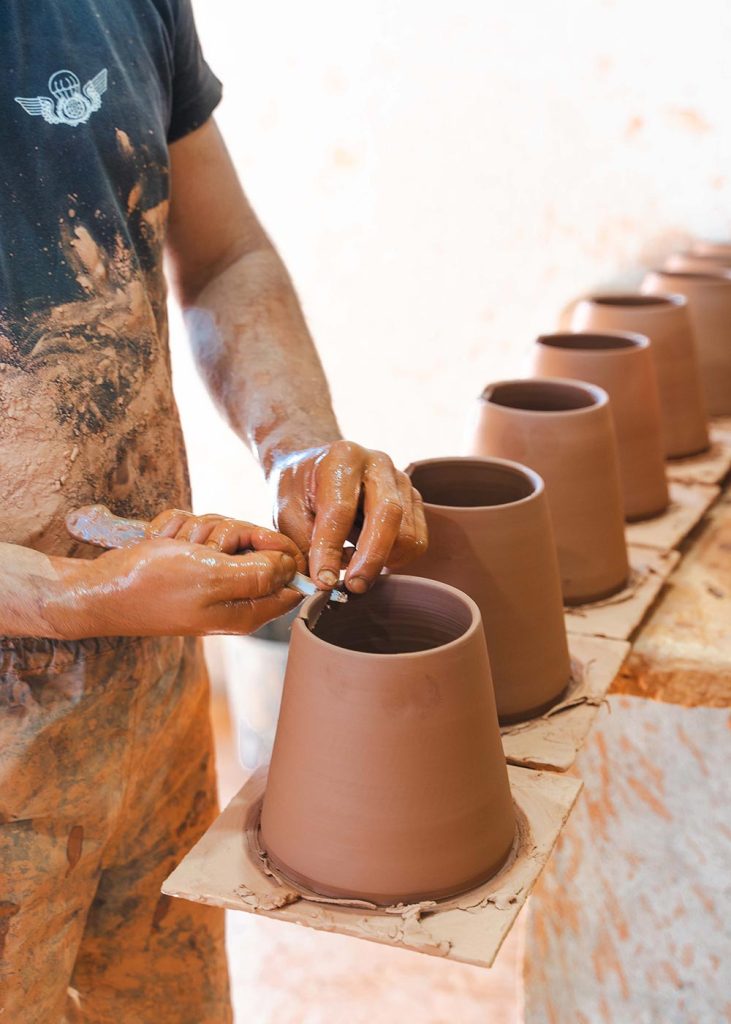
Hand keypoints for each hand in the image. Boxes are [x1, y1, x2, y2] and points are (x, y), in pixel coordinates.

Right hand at [52, 505, 303, 637]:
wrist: (100, 587)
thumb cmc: (153, 586)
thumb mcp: (214, 578)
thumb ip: (260, 574)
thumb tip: (291, 567)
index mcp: (247, 610)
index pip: (292, 579)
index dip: (280, 551)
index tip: (254, 541)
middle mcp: (232, 595)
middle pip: (259, 548)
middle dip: (228, 534)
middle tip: (202, 546)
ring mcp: (208, 578)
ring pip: (226, 532)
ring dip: (198, 530)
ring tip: (176, 548)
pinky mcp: (188, 562)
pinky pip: (197, 529)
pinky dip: (178, 529)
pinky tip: (163, 544)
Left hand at [271, 441, 427, 593]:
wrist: (316, 466)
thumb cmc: (300, 488)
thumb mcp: (286, 508)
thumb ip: (303, 541)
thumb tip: (324, 580)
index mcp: (343, 458)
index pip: (341, 509)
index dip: (331, 548)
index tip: (323, 580)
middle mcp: (379, 463)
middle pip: (389, 515)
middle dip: (371, 558)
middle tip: (353, 587)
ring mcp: (401, 481)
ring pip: (407, 533)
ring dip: (383, 561)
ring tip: (354, 569)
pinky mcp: (413, 500)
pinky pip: (417, 540)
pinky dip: (396, 559)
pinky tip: (369, 558)